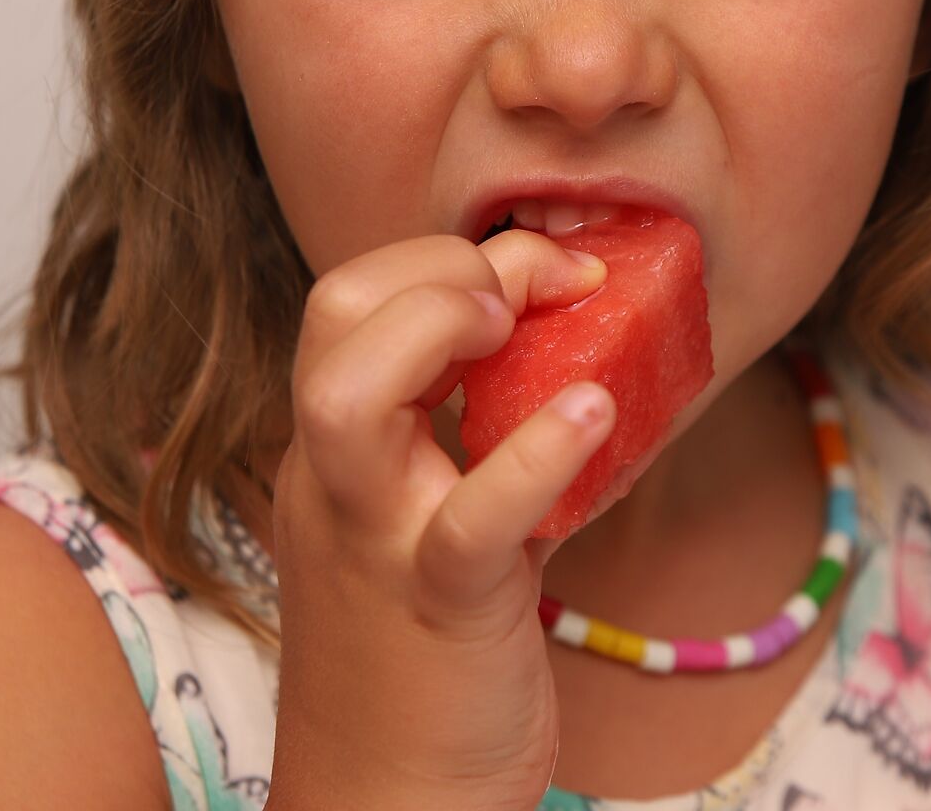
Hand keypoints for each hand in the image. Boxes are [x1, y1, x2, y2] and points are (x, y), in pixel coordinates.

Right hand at [266, 228, 612, 810]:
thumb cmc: (425, 669)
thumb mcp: (433, 530)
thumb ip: (478, 447)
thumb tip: (577, 362)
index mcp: (337, 459)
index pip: (349, 304)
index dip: (440, 260)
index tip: (537, 276)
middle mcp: (339, 486)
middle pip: (332, 316)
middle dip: (435, 264)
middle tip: (532, 287)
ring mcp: (380, 543)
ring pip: (348, 400)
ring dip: (442, 323)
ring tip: (524, 316)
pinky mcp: (444, 608)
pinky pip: (473, 518)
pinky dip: (537, 452)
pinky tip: (597, 412)